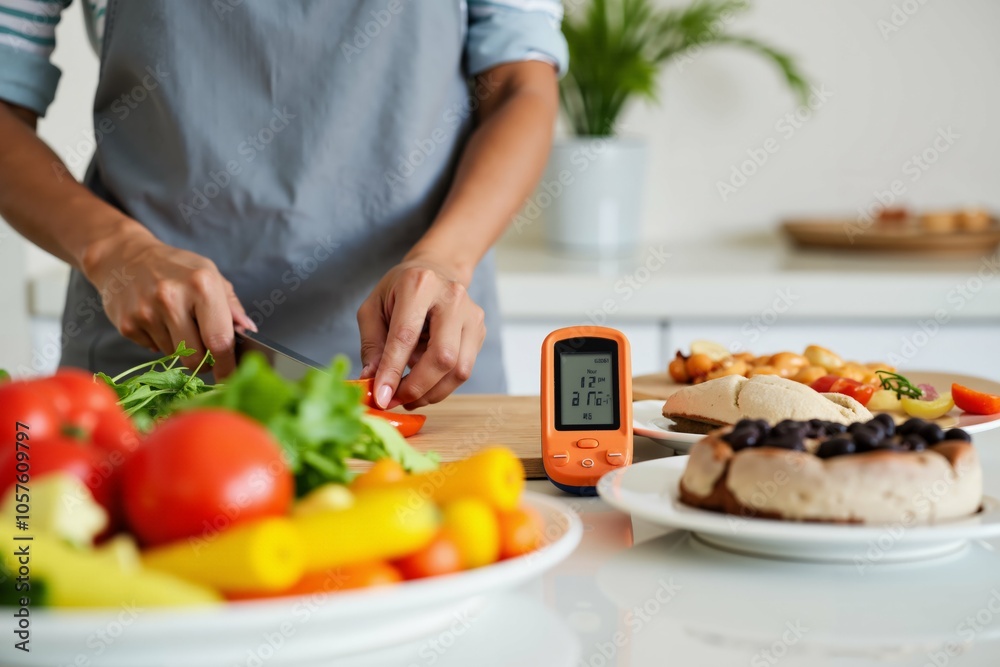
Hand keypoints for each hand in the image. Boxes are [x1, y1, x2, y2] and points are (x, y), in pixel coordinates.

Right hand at [83, 227, 255, 377]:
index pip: (220, 339)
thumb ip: (231, 306)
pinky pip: (153, 349)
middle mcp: (173, 298)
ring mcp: (146, 312)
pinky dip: (160, 341)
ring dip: (180, 348)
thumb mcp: (210, 275)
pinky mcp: (127, 324)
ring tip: (175, 322)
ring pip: (174, 355)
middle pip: (195, 357)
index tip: (230, 378)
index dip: (227, 365)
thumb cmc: (176, 268)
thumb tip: (248, 332)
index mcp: (202, 284)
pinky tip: (157, 320)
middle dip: (203, 363)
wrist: (125, 257)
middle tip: (205, 354)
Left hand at [357, 258, 485, 409]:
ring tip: (409, 396)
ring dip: (432, 392)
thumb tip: (372, 380)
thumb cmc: (400, 290)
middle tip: (396, 400)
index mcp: (419, 285)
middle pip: (443, 356)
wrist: (436, 269)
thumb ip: (372, 345)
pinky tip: (425, 383)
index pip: (406, 335)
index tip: (381, 397)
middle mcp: (452, 297)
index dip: (393, 371)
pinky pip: (464, 369)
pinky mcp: (479, 331)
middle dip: (418, 387)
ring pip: (459, 369)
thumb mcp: (373, 309)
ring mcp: (471, 315)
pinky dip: (442, 385)